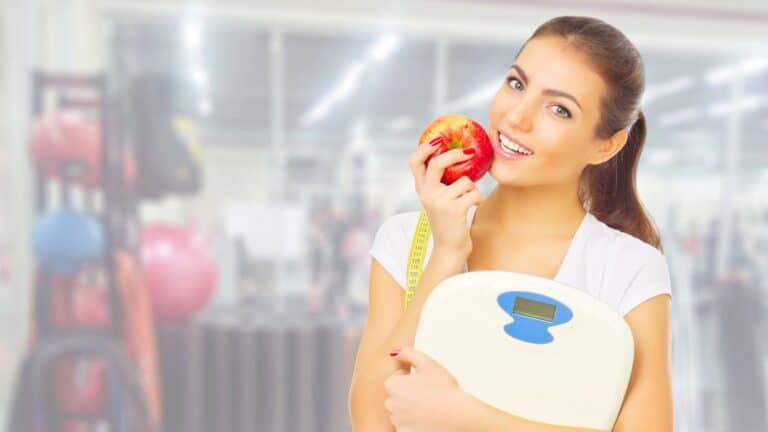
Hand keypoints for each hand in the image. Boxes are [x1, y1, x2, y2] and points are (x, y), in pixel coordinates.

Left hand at [384, 346, 472, 431]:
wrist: (457, 415)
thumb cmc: (444, 390)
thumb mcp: (427, 363)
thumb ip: (408, 353)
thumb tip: (394, 352)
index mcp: (394, 386)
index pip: (393, 380)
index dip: (407, 379)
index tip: (419, 381)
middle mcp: (391, 404)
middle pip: (394, 397)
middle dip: (405, 395)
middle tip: (424, 394)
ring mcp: (397, 421)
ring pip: (398, 413)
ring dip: (407, 410)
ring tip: (426, 407)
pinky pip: (404, 427)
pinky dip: (411, 424)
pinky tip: (425, 419)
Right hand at [408, 141, 485, 255]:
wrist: (450, 250)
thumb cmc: (449, 224)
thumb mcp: (440, 202)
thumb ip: (442, 184)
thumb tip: (461, 158)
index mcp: (422, 190)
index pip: (414, 163)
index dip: (424, 148)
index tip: (438, 139)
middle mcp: (427, 194)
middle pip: (437, 163)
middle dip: (454, 154)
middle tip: (469, 152)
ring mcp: (440, 202)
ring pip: (464, 181)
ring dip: (473, 189)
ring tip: (470, 201)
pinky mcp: (454, 209)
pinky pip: (474, 193)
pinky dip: (479, 199)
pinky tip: (475, 207)